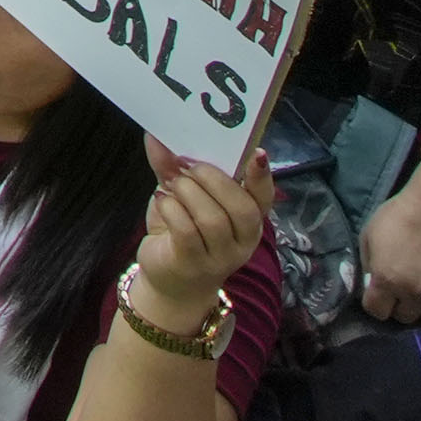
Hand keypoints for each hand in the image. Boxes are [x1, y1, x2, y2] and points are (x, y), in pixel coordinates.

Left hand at [130, 145, 280, 327]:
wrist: (170, 284)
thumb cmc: (181, 233)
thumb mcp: (181, 197)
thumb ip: (172, 168)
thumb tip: (157, 136)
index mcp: (248, 221)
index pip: (264, 199)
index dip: (262, 177)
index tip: (257, 154)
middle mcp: (242, 242)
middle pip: (242, 208)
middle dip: (212, 179)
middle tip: (186, 168)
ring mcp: (220, 257)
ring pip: (213, 219)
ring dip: (188, 193)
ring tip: (172, 186)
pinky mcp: (193, 265)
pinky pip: (187, 232)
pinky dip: (172, 209)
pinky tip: (162, 201)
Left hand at [357, 194, 420, 325]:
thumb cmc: (401, 217)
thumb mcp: (370, 235)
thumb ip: (368, 264)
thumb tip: (370, 285)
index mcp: (385, 280)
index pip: (376, 311)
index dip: (378, 304)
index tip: (382, 295)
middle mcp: (411, 293)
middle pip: (404, 317)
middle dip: (402, 306)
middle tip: (407, 291)